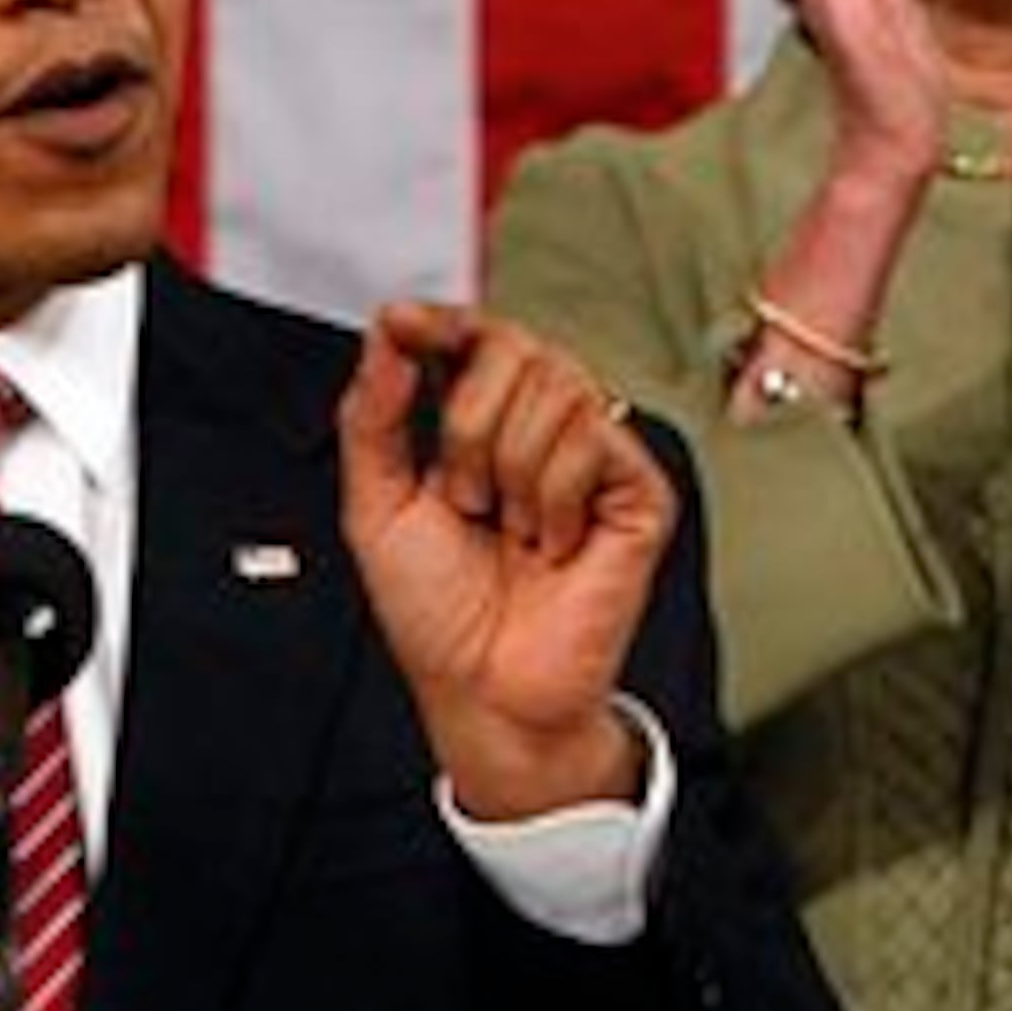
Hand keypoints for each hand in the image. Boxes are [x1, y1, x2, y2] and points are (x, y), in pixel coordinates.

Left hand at [337, 301, 670, 819]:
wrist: (483, 690)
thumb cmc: (438, 612)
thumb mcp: (375, 505)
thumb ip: (372, 414)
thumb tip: (386, 332)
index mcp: (481, 421)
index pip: (473, 335)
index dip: (442, 320)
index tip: (401, 322)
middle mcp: (541, 426)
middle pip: (512, 345)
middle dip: (466, 424)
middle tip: (466, 497)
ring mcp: (595, 453)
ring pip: (555, 388)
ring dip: (508, 471)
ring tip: (509, 528)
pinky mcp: (639, 489)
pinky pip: (592, 438)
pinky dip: (553, 498)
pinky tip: (552, 543)